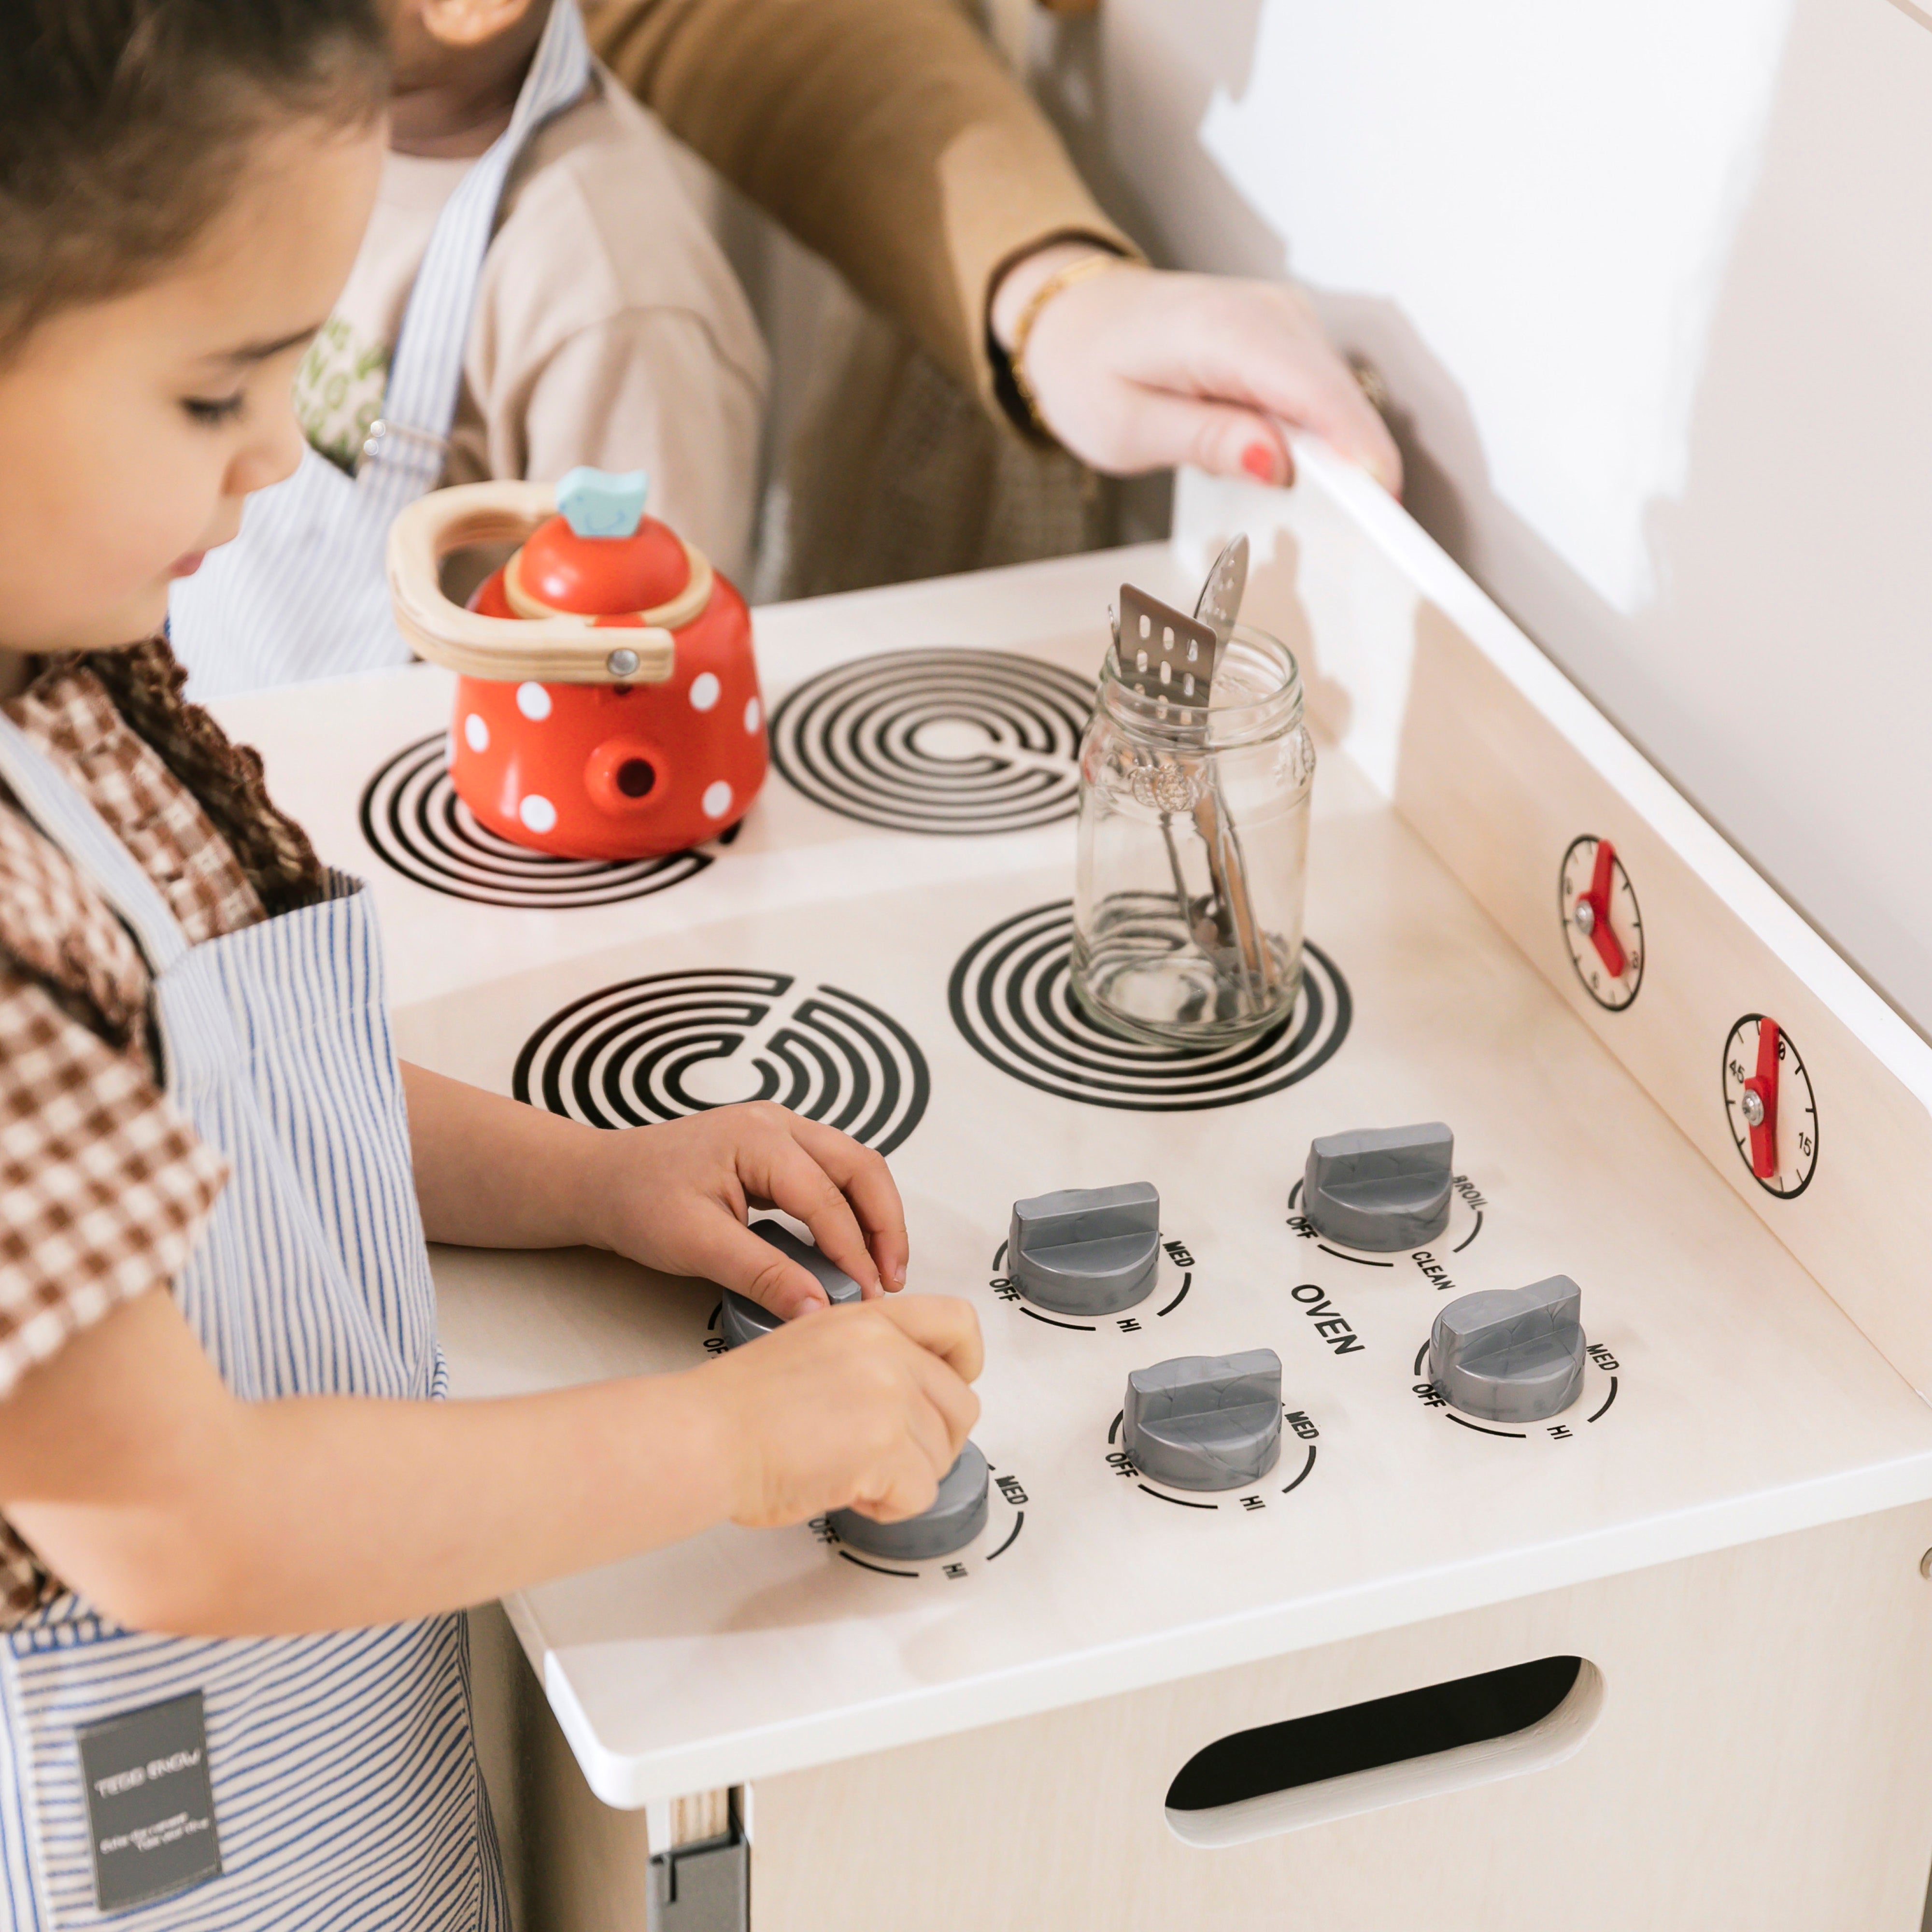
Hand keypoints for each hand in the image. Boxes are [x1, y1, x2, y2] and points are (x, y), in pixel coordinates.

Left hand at [583, 1102, 908, 1319]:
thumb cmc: (636, 1201)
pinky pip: (832, 1171)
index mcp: (759, 1137)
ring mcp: (779, 1130)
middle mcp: (778, 1123)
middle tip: (892, 1278)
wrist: (601, 1180)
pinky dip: (851, 1207)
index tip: (865, 1296)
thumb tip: (816, 1309)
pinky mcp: (775, 1148)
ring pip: (853, 1164)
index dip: (852, 1251)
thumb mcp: (696, 1245)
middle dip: (885, 1223)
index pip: (825, 1198)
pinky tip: (851, 1244)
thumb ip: (762, 1274)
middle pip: (860, 1166)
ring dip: (874, 1213)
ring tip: (881, 1266)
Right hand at [702, 1295, 982, 1528]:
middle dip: (932, 1442)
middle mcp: (887, 1351)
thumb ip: (870, 1357)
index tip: (952, 1386)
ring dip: (903, 1477)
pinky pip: (921, 1492)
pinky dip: (890, 1506)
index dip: (966, 1363)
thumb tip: (911, 1396)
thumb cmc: (740, 1405)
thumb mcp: (813, 1346)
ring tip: (849, 1471)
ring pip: (941, 1455)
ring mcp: (890, 1397)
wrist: (705, 1436)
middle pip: (961, 1404)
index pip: (957, 1322)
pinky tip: (848, 1491)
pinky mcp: (886, 1446)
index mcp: (869, 1321)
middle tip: (886, 1457)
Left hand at [993, 244, 1401, 495]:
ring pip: (1340, 397)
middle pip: (1341, 396)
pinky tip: (1297, 466)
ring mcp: (1286, 317)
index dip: (1356, 447)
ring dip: (1339, 452)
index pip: (1314, 391)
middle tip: (1359, 536)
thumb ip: (1204, 440)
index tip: (1384, 504)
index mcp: (1222, 329)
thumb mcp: (1127, 426)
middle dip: (1356, 463)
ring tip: (1317, 505)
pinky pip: (1324, 392)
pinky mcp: (1290, 334)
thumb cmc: (1090, 372)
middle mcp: (1267, 311)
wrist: (1076, 319)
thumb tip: (1275, 461)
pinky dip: (1322, 435)